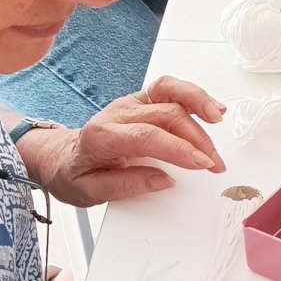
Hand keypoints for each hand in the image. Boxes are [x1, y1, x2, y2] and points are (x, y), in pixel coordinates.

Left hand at [17, 75, 225, 205]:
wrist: (62, 157)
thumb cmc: (74, 174)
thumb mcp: (90, 192)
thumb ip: (126, 186)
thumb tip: (162, 180)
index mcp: (102, 136)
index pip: (147, 135)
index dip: (178, 148)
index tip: (200, 163)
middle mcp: (118, 113)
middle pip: (166, 114)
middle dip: (196, 139)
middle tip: (213, 163)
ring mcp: (132, 103)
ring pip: (170, 91)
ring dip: (199, 103)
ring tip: (219, 119)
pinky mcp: (142, 100)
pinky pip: (170, 88)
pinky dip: (193, 94)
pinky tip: (210, 107)